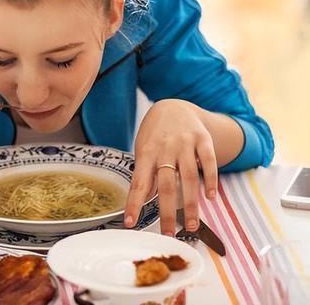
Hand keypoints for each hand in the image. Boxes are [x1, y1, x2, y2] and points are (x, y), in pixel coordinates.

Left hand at [124, 99, 217, 235]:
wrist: (174, 106)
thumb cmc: (155, 135)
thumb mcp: (144, 150)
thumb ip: (147, 173)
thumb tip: (145, 201)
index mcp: (146, 152)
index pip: (139, 182)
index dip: (134, 203)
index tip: (130, 223)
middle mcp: (165, 148)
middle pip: (166, 185)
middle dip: (166, 212)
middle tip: (168, 234)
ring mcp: (185, 143)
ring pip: (189, 178)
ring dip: (191, 204)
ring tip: (190, 226)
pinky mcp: (203, 139)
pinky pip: (209, 161)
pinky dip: (210, 180)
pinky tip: (210, 197)